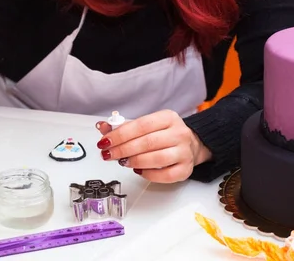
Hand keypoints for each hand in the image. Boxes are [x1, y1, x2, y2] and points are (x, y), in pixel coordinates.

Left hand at [95, 109, 212, 182]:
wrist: (191, 144)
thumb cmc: (164, 134)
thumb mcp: (145, 125)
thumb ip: (123, 127)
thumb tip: (102, 126)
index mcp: (168, 117)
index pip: (141, 125)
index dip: (120, 134)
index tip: (105, 141)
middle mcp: (179, 133)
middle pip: (147, 142)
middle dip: (123, 149)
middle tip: (109, 154)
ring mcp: (185, 151)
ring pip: (157, 159)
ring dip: (135, 161)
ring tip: (123, 162)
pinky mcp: (186, 169)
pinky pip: (165, 175)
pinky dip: (148, 174)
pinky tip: (138, 171)